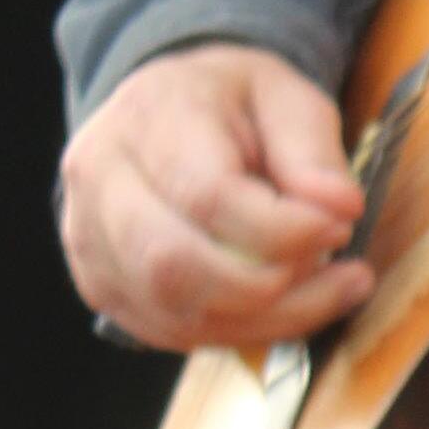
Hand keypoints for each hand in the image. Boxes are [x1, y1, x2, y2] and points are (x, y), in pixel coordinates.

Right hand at [58, 42, 370, 354]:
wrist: (164, 111)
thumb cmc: (233, 103)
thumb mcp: (286, 96)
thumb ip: (312, 149)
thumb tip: (339, 208)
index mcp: (149, 115)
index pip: (207, 195)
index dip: (282, 228)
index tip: (340, 229)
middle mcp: (100, 178)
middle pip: (174, 265)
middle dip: (270, 288)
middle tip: (339, 274)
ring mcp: (88, 237)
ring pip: (171, 312)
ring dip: (263, 320)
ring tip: (328, 293)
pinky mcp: (99, 282)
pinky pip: (167, 331)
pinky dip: (237, 331)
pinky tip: (285, 306)